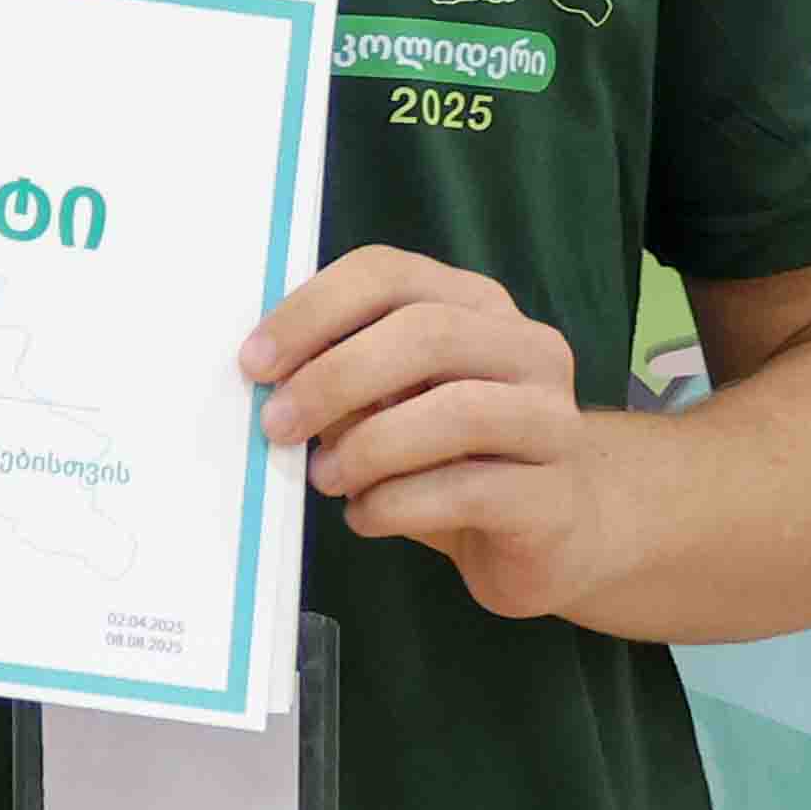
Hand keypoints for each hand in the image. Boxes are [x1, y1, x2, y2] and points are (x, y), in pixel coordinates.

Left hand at [242, 249, 626, 617]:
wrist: (555, 535)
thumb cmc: (456, 460)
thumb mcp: (394, 407)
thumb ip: (347, 382)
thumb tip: (273, 383)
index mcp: (478, 306)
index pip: (391, 274)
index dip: (314, 310)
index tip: (255, 361)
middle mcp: (527, 349)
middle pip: (427, 333)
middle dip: (334, 377)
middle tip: (276, 425)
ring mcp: (552, 421)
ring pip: (457, 412)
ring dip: (369, 446)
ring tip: (325, 478)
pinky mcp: (554, 497)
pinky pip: (469, 490)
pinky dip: (397, 505)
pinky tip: (365, 517)